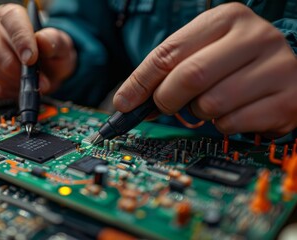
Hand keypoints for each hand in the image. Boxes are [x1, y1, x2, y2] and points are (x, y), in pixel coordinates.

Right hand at [0, 4, 76, 98]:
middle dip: (16, 66)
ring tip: (37, 83)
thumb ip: (53, 40)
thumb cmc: (53, 53)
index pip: (9, 19)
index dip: (20, 38)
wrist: (54, 73)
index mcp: (11, 17)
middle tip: (37, 77)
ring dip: (18, 81)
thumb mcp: (61, 44)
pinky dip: (14, 91)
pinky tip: (26, 87)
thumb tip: (42, 40)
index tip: (31, 57)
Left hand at [113, 2, 296, 135]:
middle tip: (164, 106)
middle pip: (190, 76)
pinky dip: (221, 124)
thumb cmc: (234, 61)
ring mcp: (277, 68)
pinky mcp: (287, 101)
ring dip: (198, 111)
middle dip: (166, 99)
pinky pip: (231, 123)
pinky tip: (233, 111)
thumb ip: (165, 69)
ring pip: (211, 104)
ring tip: (210, 101)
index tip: (124, 103)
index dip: (141, 81)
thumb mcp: (200, 51)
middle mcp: (257, 37)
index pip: (170, 51)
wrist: (287, 69)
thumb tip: (126, 101)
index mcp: (228, 18)